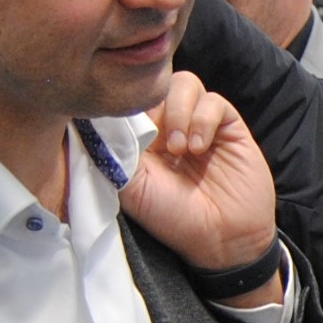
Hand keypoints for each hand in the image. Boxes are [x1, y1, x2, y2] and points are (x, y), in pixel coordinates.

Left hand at [118, 72, 278, 285]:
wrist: (222, 239)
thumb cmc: (173, 218)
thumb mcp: (131, 188)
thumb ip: (115, 151)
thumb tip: (95, 119)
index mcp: (142, 138)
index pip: (130, 99)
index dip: (127, 104)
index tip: (126, 128)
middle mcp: (169, 125)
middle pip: (156, 83)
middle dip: (154, 106)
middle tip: (158, 142)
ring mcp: (199, 123)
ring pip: (185, 83)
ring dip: (178, 111)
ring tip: (180, 148)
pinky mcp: (228, 126)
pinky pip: (213, 101)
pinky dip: (203, 120)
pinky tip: (199, 148)